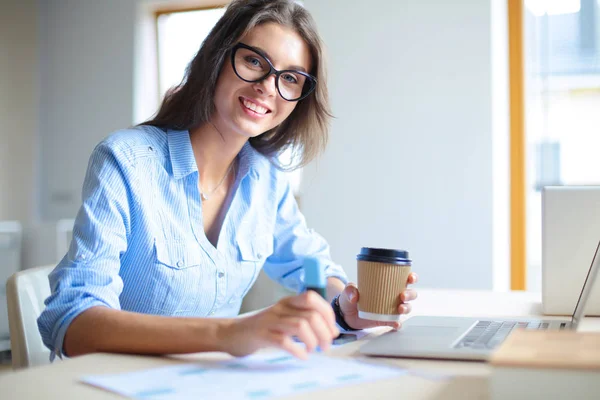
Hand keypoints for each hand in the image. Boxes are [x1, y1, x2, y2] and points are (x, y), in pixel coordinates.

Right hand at [220, 291, 338, 359]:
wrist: (233, 333)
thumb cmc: (264, 328)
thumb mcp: (284, 317)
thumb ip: (305, 319)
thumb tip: (331, 330)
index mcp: (288, 301)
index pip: (313, 298)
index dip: (327, 314)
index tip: (332, 330)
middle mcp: (280, 307)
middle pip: (311, 314)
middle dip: (324, 332)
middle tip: (326, 346)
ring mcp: (270, 320)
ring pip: (300, 325)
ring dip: (313, 340)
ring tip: (313, 350)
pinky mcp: (262, 334)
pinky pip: (283, 341)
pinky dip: (297, 350)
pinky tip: (302, 356)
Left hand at [338, 272, 417, 329]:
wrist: (346, 314)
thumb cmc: (350, 298)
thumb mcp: (348, 291)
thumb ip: (350, 290)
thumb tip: (355, 296)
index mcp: (387, 284)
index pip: (404, 278)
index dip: (411, 277)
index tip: (410, 278)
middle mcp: (392, 296)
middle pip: (409, 293)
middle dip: (410, 294)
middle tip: (402, 295)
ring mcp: (391, 308)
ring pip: (406, 307)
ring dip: (406, 308)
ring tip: (400, 309)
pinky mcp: (386, 320)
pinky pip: (396, 322)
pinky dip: (398, 323)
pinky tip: (396, 324)